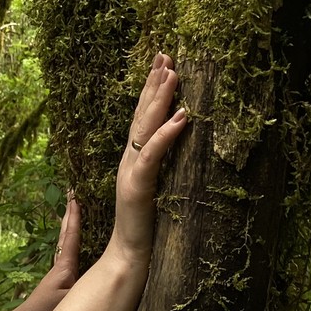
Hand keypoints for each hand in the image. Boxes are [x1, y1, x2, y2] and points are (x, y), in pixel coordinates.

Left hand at [2, 192, 80, 310]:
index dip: (74, 217)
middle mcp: (61, 265)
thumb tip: (108, 278)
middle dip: (70, 213)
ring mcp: (59, 272)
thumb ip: (87, 291)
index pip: (70, 236)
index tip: (75, 197)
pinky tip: (74, 244)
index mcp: (64, 266)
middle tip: (72, 193)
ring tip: (74, 209)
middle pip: (65, 233)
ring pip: (65, 242)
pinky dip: (71, 241)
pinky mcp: (59, 282)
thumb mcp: (68, 302)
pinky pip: (67, 254)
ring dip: (70, 225)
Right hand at [109, 53, 186, 263]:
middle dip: (153, 83)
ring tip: (172, 73)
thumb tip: (177, 147)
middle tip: (164, 55)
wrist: (129, 255)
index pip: (142, 117)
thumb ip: (160, 167)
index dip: (151, 90)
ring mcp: (131, 170)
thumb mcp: (156, 189)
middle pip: (141, 114)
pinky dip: (167, 134)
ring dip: (159, 99)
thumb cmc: (145, 226)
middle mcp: (129, 158)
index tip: (162, 64)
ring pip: (145, 127)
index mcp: (134, 158)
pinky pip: (153, 154)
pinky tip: (182, 116)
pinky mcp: (138, 185)